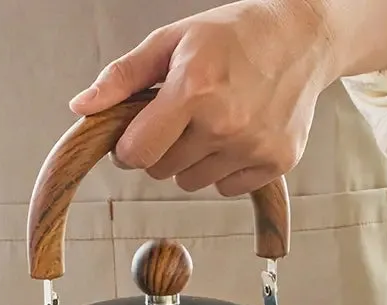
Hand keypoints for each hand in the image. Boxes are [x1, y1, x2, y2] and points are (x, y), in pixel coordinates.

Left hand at [70, 0, 335, 195]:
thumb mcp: (172, 41)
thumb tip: (82, 107)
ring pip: (192, 183)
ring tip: (215, 121)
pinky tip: (239, 134)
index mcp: (193, 89)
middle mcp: (225, 122)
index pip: (137, 154)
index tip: (136, 136)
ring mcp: (253, 146)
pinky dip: (225, 168)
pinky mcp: (276, 162)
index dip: (128, 149)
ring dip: (193, 160)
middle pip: (162, 172)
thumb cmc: (235, 35)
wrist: (304, 37)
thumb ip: (123, 77)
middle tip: (183, 117)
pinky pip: (226, 187)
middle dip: (162, 149)